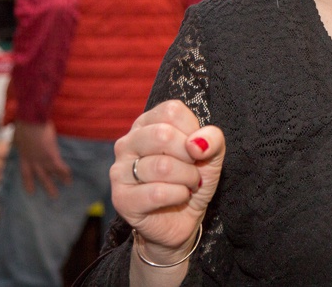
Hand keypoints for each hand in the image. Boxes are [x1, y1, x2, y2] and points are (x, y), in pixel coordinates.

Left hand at [13, 121, 71, 196]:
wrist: (30, 120)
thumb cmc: (23, 125)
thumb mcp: (18, 137)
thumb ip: (20, 142)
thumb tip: (18, 140)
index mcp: (24, 156)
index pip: (26, 173)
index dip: (29, 183)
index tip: (32, 192)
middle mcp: (32, 161)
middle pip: (40, 177)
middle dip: (47, 186)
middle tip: (53, 196)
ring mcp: (42, 159)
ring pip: (51, 173)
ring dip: (59, 180)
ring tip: (67, 185)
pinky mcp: (50, 155)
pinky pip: (59, 166)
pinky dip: (65, 171)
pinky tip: (70, 177)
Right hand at [111, 100, 224, 262]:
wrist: (183, 220)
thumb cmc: (193, 180)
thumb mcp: (211, 155)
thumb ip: (212, 139)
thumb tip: (197, 142)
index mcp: (147, 123)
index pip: (172, 112)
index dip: (193, 131)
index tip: (195, 149)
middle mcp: (128, 142)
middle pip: (163, 135)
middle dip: (190, 157)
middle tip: (193, 169)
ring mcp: (119, 170)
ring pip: (162, 166)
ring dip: (188, 178)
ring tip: (188, 185)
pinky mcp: (121, 199)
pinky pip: (157, 193)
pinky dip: (179, 195)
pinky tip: (179, 198)